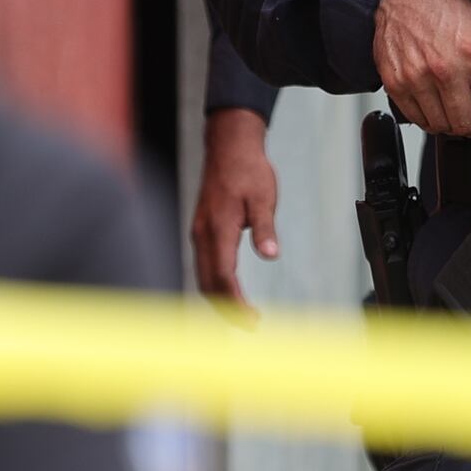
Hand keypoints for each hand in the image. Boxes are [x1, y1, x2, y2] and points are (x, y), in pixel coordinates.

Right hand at [191, 106, 282, 309]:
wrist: (229, 146)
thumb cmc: (248, 169)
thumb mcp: (264, 198)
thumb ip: (265, 228)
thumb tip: (270, 255)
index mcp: (219, 229)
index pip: (223, 278)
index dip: (236, 303)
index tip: (253, 320)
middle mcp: (204, 234)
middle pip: (208, 285)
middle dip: (228, 310)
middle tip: (252, 324)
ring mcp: (200, 233)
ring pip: (203, 278)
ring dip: (221, 300)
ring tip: (245, 313)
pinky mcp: (202, 230)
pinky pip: (203, 266)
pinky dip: (215, 285)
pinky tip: (230, 291)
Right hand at [370, 0, 470, 156]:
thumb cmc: (442, 5)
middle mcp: (446, 68)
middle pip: (469, 123)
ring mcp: (418, 78)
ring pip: (443, 126)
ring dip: (452, 124)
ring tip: (453, 105)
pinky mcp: (396, 84)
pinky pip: (419, 121)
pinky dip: (430, 119)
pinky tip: (434, 103)